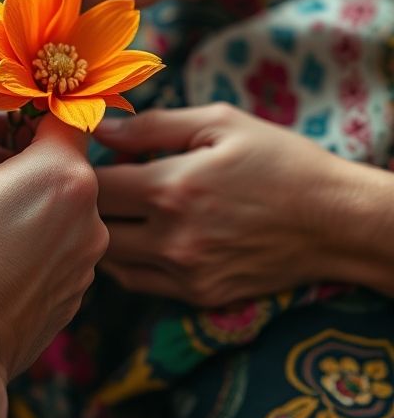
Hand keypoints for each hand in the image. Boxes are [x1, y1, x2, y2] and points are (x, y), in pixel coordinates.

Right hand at [0, 115, 107, 417]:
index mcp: (63, 175)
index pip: (65, 119)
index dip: (31, 115)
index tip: (2, 128)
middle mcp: (90, 217)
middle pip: (63, 167)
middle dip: (25, 162)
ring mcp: (85, 261)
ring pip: (61, 210)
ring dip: (30, 204)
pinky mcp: (73, 296)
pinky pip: (58, 250)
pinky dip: (34, 243)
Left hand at [94, 104, 355, 306]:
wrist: (334, 219)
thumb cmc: (278, 160)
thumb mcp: (218, 122)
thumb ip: (152, 125)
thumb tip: (100, 126)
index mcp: (172, 187)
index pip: (94, 184)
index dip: (83, 166)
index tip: (87, 156)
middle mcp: (171, 237)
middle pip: (94, 226)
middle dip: (86, 202)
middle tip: (95, 184)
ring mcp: (184, 273)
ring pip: (108, 259)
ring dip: (102, 232)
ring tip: (116, 209)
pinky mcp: (198, 296)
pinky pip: (136, 282)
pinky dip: (126, 259)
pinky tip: (137, 235)